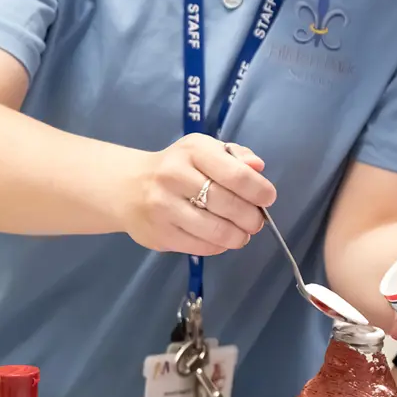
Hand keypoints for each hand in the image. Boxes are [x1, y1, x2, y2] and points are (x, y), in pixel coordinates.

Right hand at [119, 135, 275, 256]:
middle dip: (251, 217)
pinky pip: (201, 246)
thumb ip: (236, 156)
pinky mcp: (159, 234)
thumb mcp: (205, 150)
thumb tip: (258, 167)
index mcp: (193, 150)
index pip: (236, 174)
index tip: (268, 199)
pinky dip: (219, 246)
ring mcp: (164, 207)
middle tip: (256, 221)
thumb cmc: (179, 166)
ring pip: (216, 230)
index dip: (259, 190)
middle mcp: (174, 176)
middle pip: (228, 204)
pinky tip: (222, 239)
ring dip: (239, 236)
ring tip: (243, 234)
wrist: (129, 187)